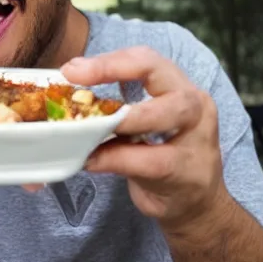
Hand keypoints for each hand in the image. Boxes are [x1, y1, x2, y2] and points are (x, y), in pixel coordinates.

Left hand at [59, 46, 228, 231]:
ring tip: (86, 126)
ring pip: (158, 118)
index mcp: (176, 85)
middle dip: (112, 71)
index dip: (107, 60)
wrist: (196, 203)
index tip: (71, 69)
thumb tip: (65, 100)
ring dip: (117, 119)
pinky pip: (150, 161)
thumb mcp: (140, 123)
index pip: (144, 58)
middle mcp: (193, 104)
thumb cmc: (160, 153)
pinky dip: (116, 159)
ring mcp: (197, 138)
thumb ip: (113, 107)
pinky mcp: (189, 173)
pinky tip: (92, 160)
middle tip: (76, 82)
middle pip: (157, 72)